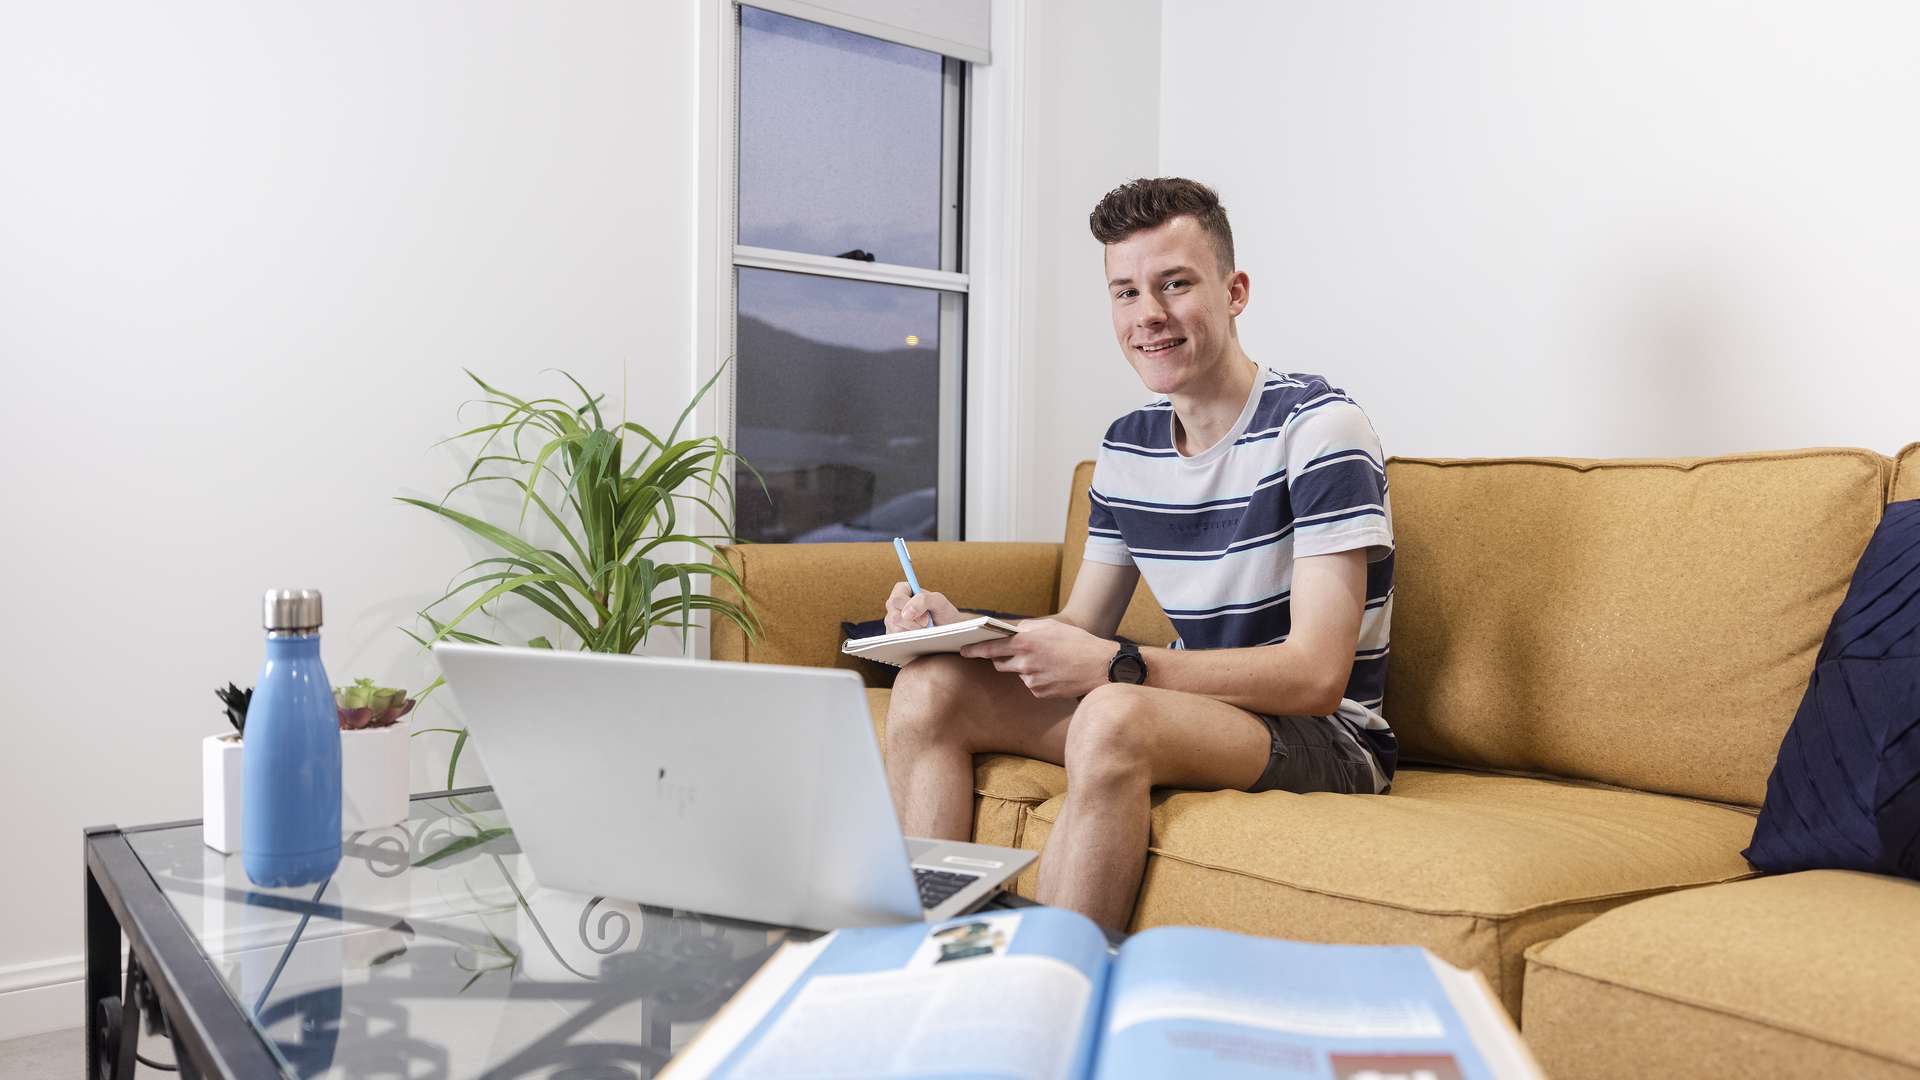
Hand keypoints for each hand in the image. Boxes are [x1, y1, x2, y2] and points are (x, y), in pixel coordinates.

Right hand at [885, 582, 962, 632]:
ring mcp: (892, 621)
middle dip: (914, 623)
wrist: (947, 631)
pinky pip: (897, 640)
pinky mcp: (893, 635)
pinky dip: (911, 639)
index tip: (925, 616)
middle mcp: (894, 605)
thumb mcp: (939, 601)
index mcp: (903, 591)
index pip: (897, 599)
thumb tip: (906, 613)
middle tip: (927, 624)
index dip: (909, 608)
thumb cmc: (944, 613)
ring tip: (924, 629)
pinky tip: (919, 636)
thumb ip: (924, 600)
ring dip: (914, 632)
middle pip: (894, 616)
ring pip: (895, 630)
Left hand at [960, 619, 1114, 698]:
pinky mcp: (1039, 693)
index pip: (990, 647)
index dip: (974, 649)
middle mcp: (1025, 662)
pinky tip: (1053, 673)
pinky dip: (1037, 679)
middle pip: (1000, 663)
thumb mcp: (1051, 627)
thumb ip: (1026, 628)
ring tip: (1046, 661)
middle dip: (1002, 658)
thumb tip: (1009, 631)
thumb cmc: (1077, 642)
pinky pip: (1030, 685)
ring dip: (1023, 668)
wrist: (1100, 666)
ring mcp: (1031, 680)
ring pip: (1017, 674)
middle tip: (1017, 653)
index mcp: (1025, 642)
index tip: (963, 649)